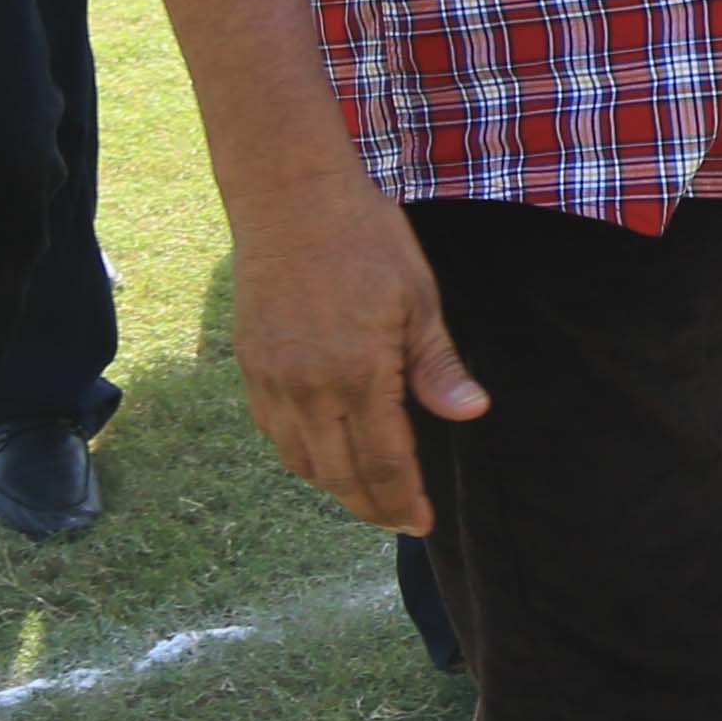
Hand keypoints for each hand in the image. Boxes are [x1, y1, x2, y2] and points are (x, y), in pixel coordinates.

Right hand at [224, 161, 484, 535]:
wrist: (290, 199)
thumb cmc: (365, 240)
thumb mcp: (419, 299)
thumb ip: (438, 366)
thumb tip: (471, 414)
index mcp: (358, 375)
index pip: (384, 464)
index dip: (403, 501)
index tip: (421, 521)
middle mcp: (308, 390)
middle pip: (340, 477)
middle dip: (372, 507)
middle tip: (399, 521)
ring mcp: (273, 381)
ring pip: (302, 463)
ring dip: (336, 488)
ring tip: (368, 496)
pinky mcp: (250, 368)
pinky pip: (275, 433)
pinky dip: (302, 457)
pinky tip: (326, 454)